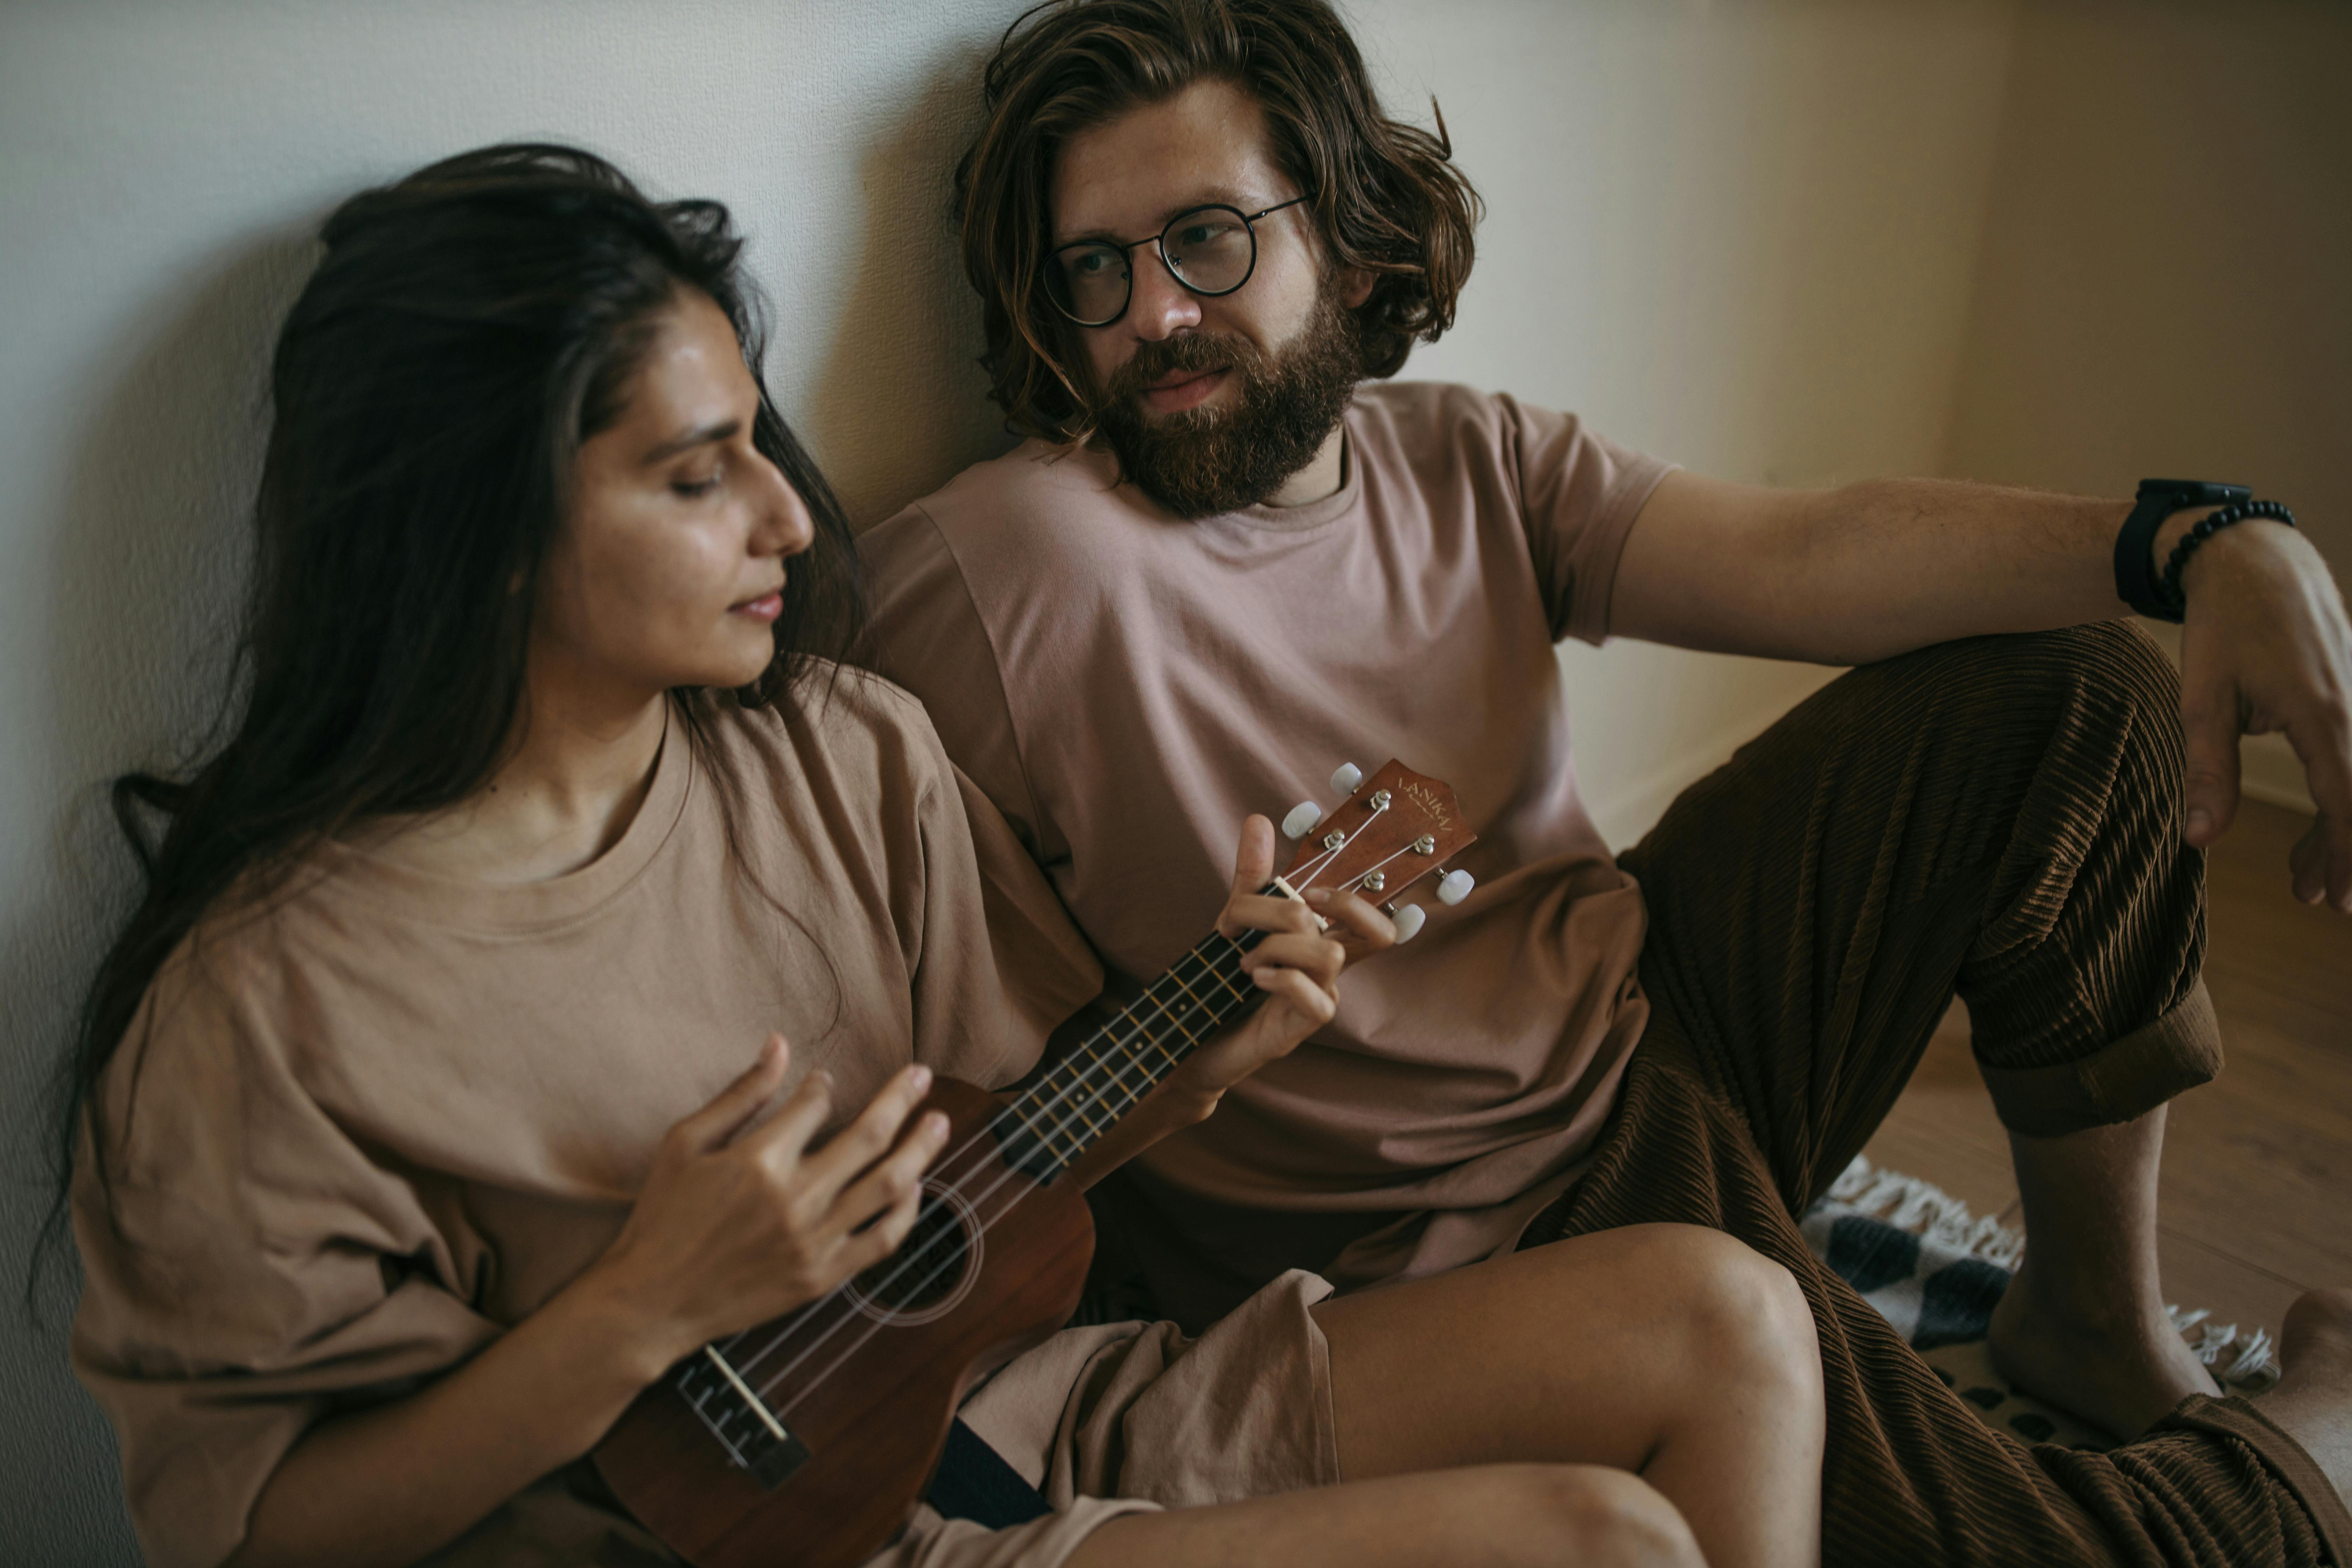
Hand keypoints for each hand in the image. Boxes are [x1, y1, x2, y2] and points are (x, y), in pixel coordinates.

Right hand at [581, 1036, 950, 1364]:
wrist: (652, 1303)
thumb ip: (740, 1094)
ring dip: (920, 1148)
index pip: (815, 1105)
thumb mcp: (685, 1143)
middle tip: (922, 1073)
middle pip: (870, 1135)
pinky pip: (882, 1242)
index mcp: (759, 1161)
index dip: (823, 1086)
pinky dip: (906, 1212)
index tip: (824, 1082)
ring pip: (889, 1185)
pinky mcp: (822, 1278)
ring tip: (938, 1121)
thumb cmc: (662, 1217)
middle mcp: (795, 1199)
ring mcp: (814, 1241)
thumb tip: (778, 1043)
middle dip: (900, 1097)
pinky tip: (914, 1186)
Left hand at [1174, 814, 1394, 1100]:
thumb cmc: (1222, 982)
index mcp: (1319, 944)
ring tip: (1244, 960)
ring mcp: (1319, 999)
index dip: (1356, 901)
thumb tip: (1259, 819)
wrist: (1193, 1039)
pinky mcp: (1301, 1028)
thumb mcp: (1236, 921)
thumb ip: (1252, 876)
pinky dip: (1280, 978)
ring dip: (1279, 945)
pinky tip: (1251, 978)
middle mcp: (1328, 972)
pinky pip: (1314, 997)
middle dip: (1294, 910)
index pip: (1377, 924)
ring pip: (1331, 954)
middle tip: (1254, 924)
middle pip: (1361, 929)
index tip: (1309, 893)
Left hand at [2172, 518, 2351, 910]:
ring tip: (2310, 877)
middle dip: (2348, 854)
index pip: (2348, 802)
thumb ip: (2207, 773)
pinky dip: (2343, 794)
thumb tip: (2199, 840)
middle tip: (2322, 900)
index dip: (2347, 854)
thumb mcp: (2202, 701)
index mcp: (2321, 715)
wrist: (2254, 561)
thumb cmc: (2223, 627)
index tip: (2340, 897)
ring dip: (2342, 829)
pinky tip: (2320, 826)